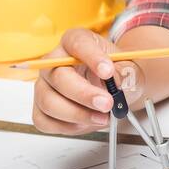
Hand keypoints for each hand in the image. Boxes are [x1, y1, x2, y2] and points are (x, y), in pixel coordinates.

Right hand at [31, 28, 145, 134]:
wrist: (113, 90)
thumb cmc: (116, 74)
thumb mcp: (129, 69)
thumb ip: (126, 72)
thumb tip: (119, 80)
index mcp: (75, 41)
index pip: (77, 43)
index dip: (92, 57)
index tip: (108, 71)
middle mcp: (54, 61)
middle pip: (59, 76)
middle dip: (84, 94)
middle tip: (107, 103)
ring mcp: (44, 85)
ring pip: (49, 102)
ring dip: (77, 114)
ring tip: (102, 117)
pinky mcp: (40, 108)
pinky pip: (44, 121)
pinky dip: (67, 126)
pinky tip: (86, 123)